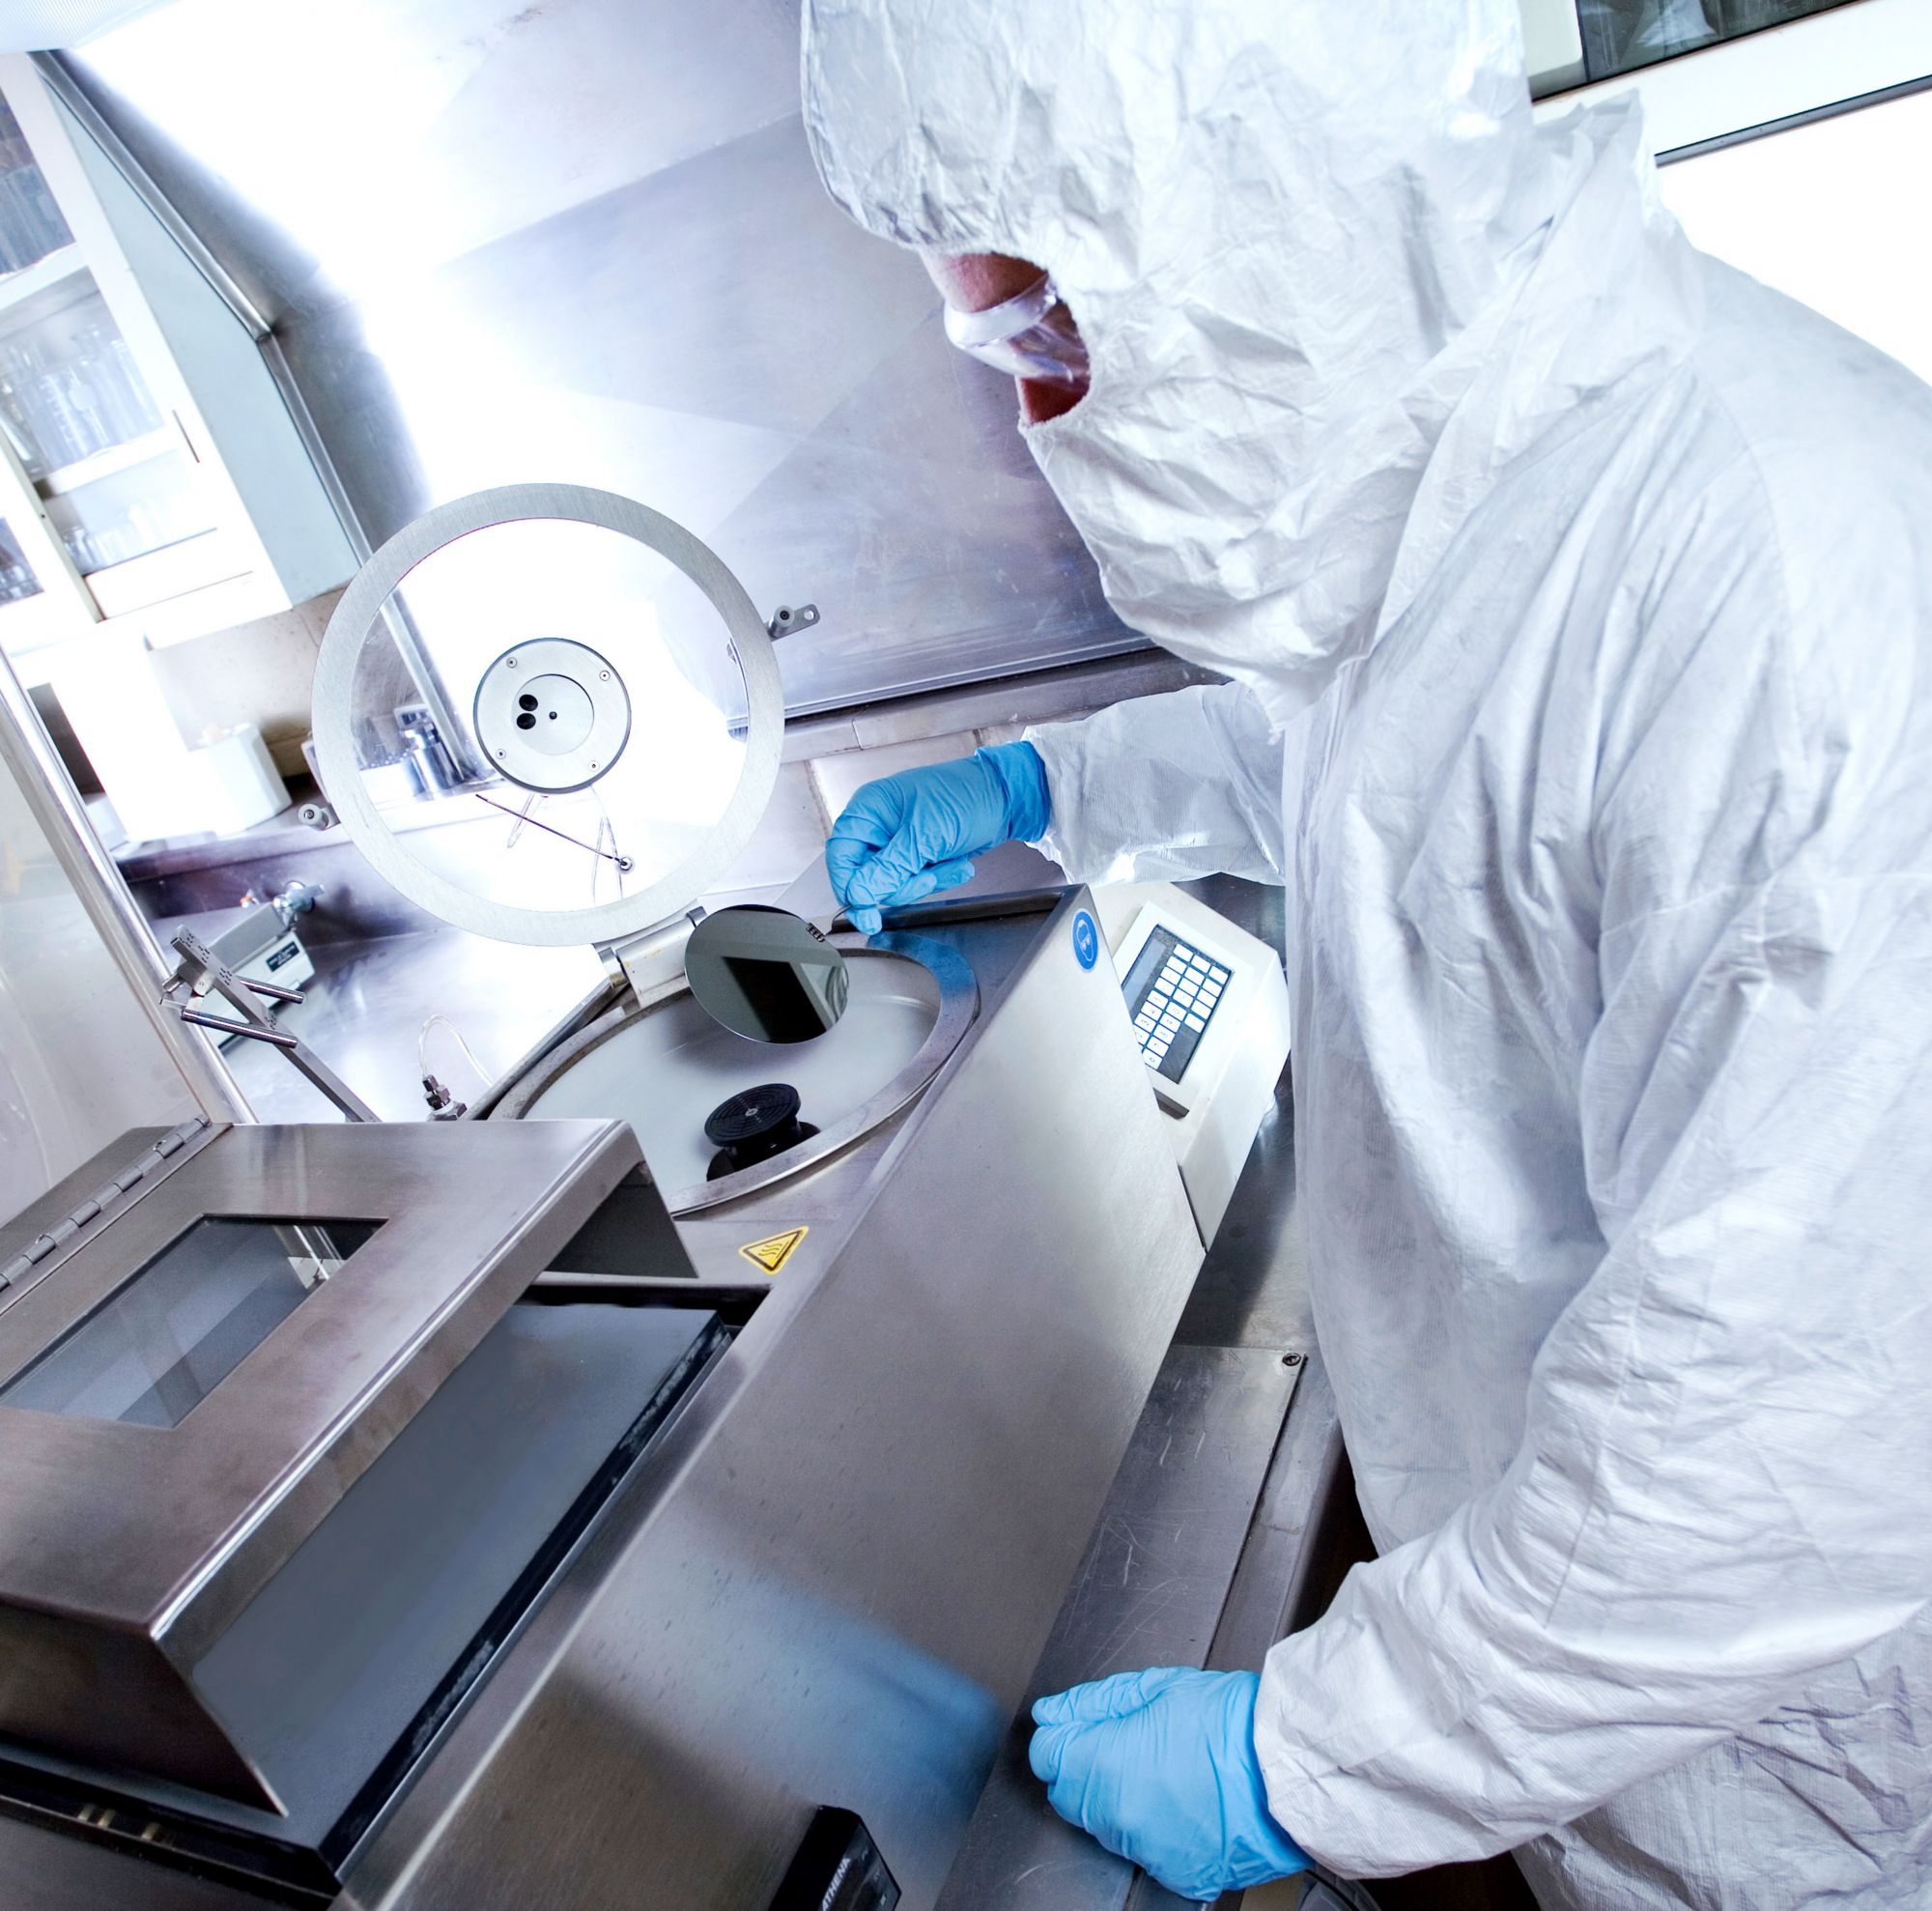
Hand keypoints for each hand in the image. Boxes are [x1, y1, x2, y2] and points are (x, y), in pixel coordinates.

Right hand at [824, 741, 1049, 931]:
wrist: (1004, 798)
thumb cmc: (964, 797)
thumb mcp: (924, 836)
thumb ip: (888, 869)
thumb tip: (859, 894)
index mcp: (869, 810)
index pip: (841, 857)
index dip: (850, 887)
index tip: (865, 912)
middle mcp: (878, 826)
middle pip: (866, 877)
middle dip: (900, 884)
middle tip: (926, 877)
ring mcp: (898, 842)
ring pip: (893, 884)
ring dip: (924, 882)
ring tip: (949, 864)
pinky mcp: (917, 854)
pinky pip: (915, 881)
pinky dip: (937, 878)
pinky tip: (957, 864)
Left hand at [1030, 1668, 1309, 1901]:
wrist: (1288, 1768)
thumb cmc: (1230, 1722)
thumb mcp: (1157, 1688)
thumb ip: (1094, 1702)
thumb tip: (1053, 1713)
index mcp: (1107, 1764)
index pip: (1046, 1756)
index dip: (1062, 1734)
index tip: (1080, 1725)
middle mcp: (1119, 1816)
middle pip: (1069, 1793)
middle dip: (1085, 1765)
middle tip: (1127, 1739)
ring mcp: (1146, 1849)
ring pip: (1103, 1824)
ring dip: (1116, 1796)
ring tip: (1162, 1766)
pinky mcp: (1175, 1872)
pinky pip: (1141, 1848)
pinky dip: (1150, 1826)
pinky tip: (1180, 1797)